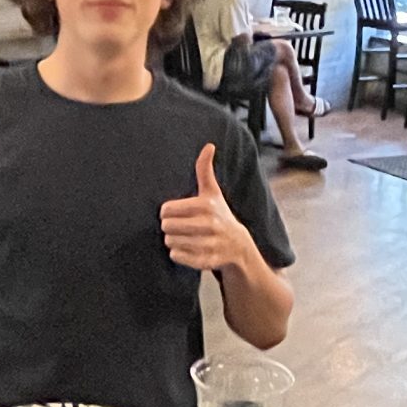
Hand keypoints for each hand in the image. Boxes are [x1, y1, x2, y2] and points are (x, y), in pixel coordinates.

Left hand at [160, 143, 258, 272]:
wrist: (239, 246)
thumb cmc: (220, 215)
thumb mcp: (213, 192)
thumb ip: (205, 170)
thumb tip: (209, 145)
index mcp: (206, 205)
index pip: (166, 209)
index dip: (167, 212)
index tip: (176, 213)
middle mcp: (210, 225)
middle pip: (167, 226)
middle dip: (169, 227)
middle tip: (180, 227)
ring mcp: (209, 244)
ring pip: (170, 242)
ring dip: (173, 240)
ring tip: (184, 237)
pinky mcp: (207, 261)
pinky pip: (177, 256)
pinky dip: (178, 254)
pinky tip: (188, 249)